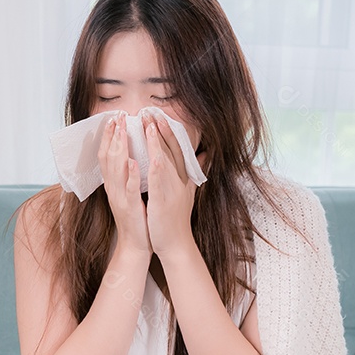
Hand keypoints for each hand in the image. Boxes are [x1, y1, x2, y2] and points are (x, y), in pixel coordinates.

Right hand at [97, 111, 150, 256]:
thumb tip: (132, 158)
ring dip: (118, 148)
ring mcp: (120, 197)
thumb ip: (130, 176)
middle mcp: (113, 188)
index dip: (109, 136)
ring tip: (121, 130)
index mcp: (114, 184)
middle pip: (108, 157)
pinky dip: (129, 175)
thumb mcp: (131, 194)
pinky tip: (132, 161)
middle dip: (112, 135)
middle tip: (116, 116)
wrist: (136, 246)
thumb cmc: (137, 219)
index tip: (113, 118)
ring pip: (115, 169)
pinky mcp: (130, 207)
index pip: (108, 155)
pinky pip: (128, 189)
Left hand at [143, 112, 206, 259]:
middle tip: (151, 111)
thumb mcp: (188, 191)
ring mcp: (172, 189)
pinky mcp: (163, 200)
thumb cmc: (176, 219)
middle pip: (170, 150)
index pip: (176, 150)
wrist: (175, 244)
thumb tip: (207, 154)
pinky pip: (159, 181)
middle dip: (160, 130)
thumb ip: (196, 171)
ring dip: (156, 141)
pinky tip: (151, 154)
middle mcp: (178, 180)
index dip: (168, 131)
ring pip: (164, 159)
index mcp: (181, 178)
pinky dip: (155, 167)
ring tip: (148, 123)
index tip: (160, 115)